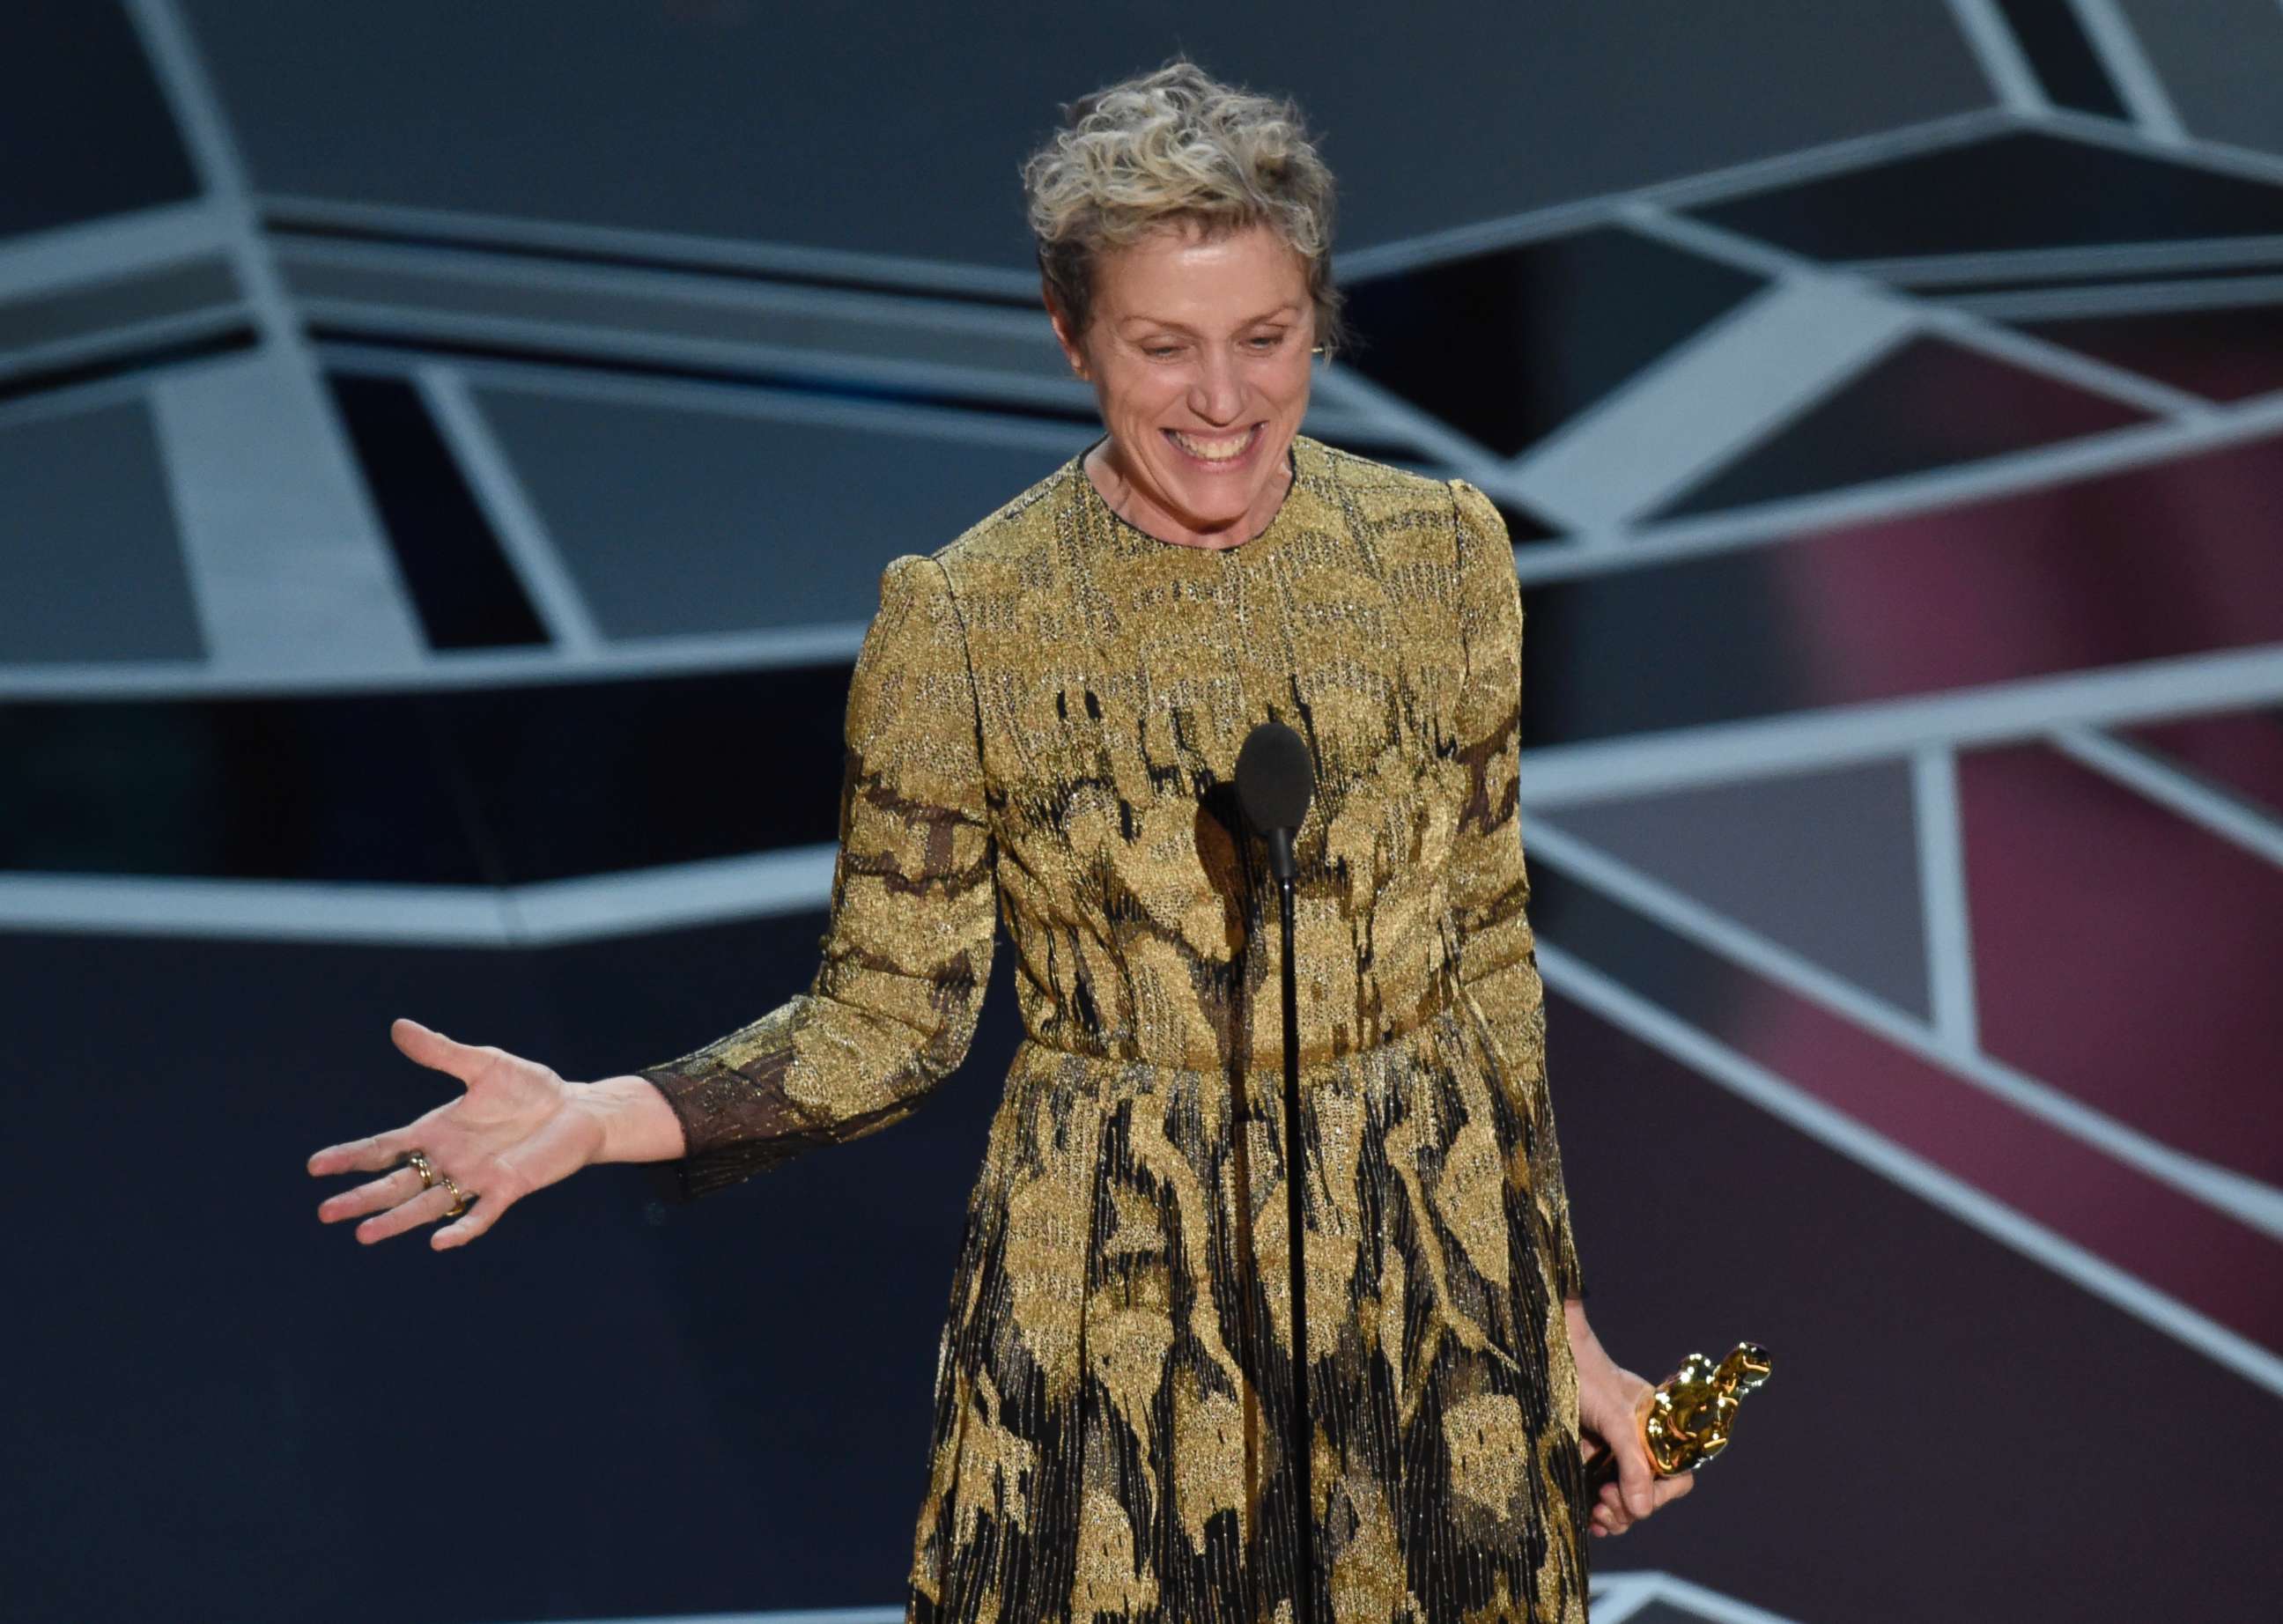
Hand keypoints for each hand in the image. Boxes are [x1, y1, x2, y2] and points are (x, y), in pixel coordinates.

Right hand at [307, 1018, 603, 1250]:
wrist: (577, 1109)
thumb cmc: (530, 1089)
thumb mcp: (483, 1064)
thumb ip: (441, 1051)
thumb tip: (399, 1027)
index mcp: (436, 1132)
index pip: (384, 1148)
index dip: (351, 1157)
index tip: (315, 1167)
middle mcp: (449, 1160)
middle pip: (396, 1184)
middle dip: (362, 1198)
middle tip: (326, 1213)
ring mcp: (475, 1178)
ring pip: (428, 1205)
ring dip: (398, 1220)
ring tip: (365, 1234)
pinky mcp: (507, 1188)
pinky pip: (479, 1214)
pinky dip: (460, 1229)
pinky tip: (439, 1242)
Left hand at [1566, 1303, 1696, 1537]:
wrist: (1551, 1360)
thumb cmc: (1589, 1379)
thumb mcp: (1615, 1420)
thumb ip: (1631, 1464)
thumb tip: (1642, 1512)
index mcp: (1658, 1433)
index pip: (1676, 1476)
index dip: (1661, 1495)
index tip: (1635, 1497)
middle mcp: (1639, 1448)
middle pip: (1649, 1496)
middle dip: (1630, 1509)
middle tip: (1605, 1501)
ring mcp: (1614, 1457)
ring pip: (1626, 1503)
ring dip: (1615, 1516)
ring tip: (1596, 1511)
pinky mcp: (1588, 1464)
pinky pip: (1602, 1499)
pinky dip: (1600, 1515)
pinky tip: (1590, 1522)